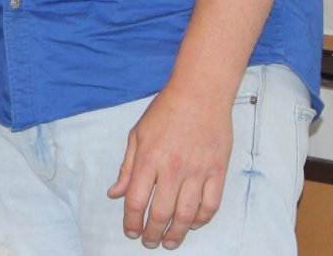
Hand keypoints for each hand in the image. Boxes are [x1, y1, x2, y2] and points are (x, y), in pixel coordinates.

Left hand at [106, 85, 231, 249]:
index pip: (136, 200)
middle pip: (160, 213)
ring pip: (187, 216)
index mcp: (149, 158)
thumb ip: (127, 167)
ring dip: (176, 234)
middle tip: (149, 242)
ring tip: (169, 242)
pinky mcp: (218, 171)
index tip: (130, 232)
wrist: (200, 91)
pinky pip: (211, 205)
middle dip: (152, 234)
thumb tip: (115, 194)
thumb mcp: (138, 134)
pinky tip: (193, 224)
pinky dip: (202, 220)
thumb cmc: (166, 110)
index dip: (131, 221)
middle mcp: (173, 168)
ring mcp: (197, 171)